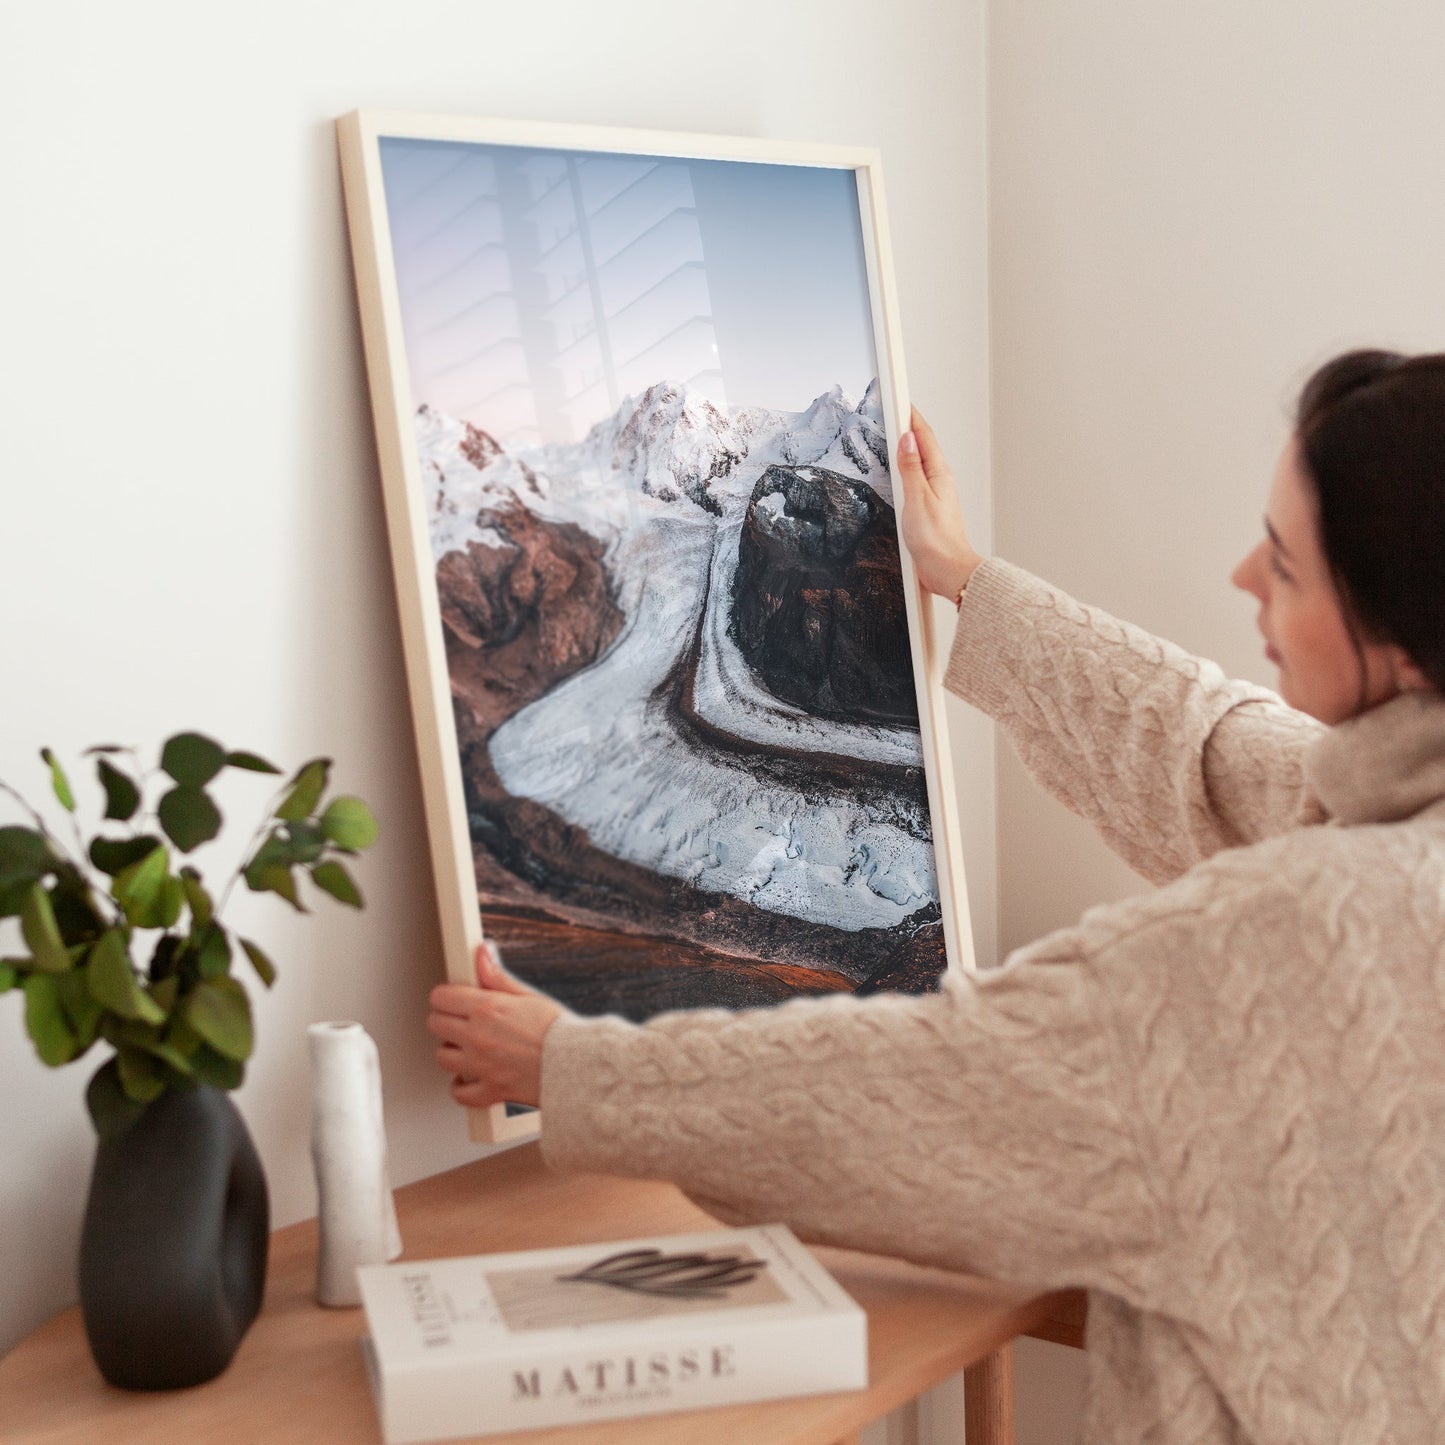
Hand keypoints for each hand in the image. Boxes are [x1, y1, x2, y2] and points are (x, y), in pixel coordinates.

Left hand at [427, 942, 562, 1109]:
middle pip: (435, 1024)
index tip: (454, 998)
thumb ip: (497, 976)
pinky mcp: (489, 1090)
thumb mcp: (527, 996)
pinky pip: (459, 1093)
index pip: (441, 997)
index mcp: (488, 1009)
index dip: (446, 996)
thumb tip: (482, 953)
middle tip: (462, 1020)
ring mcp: (481, 1066)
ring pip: (442, 1057)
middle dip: (446, 1020)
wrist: (578, 1066)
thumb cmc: (559, 1031)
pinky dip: (462, 1086)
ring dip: (452, 1052)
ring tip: (469, 1047)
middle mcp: (478, 1037)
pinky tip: (471, 1076)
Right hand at [896, 407, 982, 599]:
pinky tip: (900, 472)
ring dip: (908, 447)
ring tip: (895, 433)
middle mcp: (939, 481)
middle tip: (895, 409)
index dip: (911, 416)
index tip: (900, 399)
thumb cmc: (936, 540)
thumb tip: (906, 439)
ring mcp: (935, 494)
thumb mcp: (917, 499)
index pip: (923, 436)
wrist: (947, 570)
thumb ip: (910, 468)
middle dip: (909, 426)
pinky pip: (917, 479)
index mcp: (938, 474)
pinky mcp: (929, 508)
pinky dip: (907, 468)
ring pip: (920, 462)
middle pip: (923, 446)